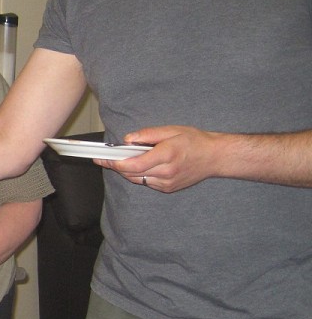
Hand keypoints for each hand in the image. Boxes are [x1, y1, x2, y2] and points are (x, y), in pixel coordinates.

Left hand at [97, 125, 219, 192]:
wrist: (215, 157)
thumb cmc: (195, 141)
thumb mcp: (172, 130)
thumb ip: (148, 134)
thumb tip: (127, 139)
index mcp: (167, 155)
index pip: (134, 164)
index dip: (116, 163)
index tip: (104, 158)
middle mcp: (166, 172)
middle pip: (132, 173)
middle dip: (116, 166)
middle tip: (103, 158)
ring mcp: (167, 183)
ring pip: (137, 179)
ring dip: (126, 171)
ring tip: (117, 160)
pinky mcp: (167, 188)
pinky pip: (146, 182)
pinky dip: (138, 175)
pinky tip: (137, 165)